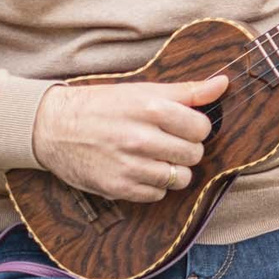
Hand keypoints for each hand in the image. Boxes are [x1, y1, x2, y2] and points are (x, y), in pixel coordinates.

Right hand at [32, 72, 222, 201]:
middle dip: (187, 150)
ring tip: (158, 158)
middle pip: (193, 154)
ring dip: (174, 170)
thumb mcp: (144, 90)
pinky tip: (142, 171)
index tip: (185, 127)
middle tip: (170, 143)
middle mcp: (140, 138)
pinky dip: (154, 186)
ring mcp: (128, 165)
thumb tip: (224, 84)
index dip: (197, 128)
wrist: (54, 126)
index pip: (202, 128)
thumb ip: (188, 91)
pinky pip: (156, 195)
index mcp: (150, 108)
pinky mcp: (116, 187)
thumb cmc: (104, 105)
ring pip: (179, 178)